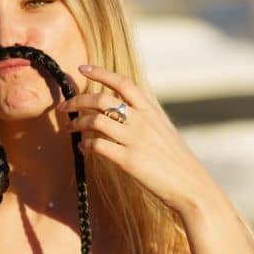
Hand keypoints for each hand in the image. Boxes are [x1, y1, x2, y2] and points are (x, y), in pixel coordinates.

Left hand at [60, 63, 224, 220]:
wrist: (191, 185)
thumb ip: (144, 119)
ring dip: (76, 123)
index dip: (101, 72)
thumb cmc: (175, 161)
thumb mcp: (163, 131)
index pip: (124, 83)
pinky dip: (85, 145)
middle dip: (77, 100)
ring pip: (95, 120)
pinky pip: (98, 146)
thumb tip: (124, 112)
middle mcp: (142, 121)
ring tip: (68, 129)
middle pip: (102, 99)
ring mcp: (135, 140)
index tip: (82, 67)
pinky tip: (82, 148)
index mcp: (151, 111)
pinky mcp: (128, 160)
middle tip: (63, 107)